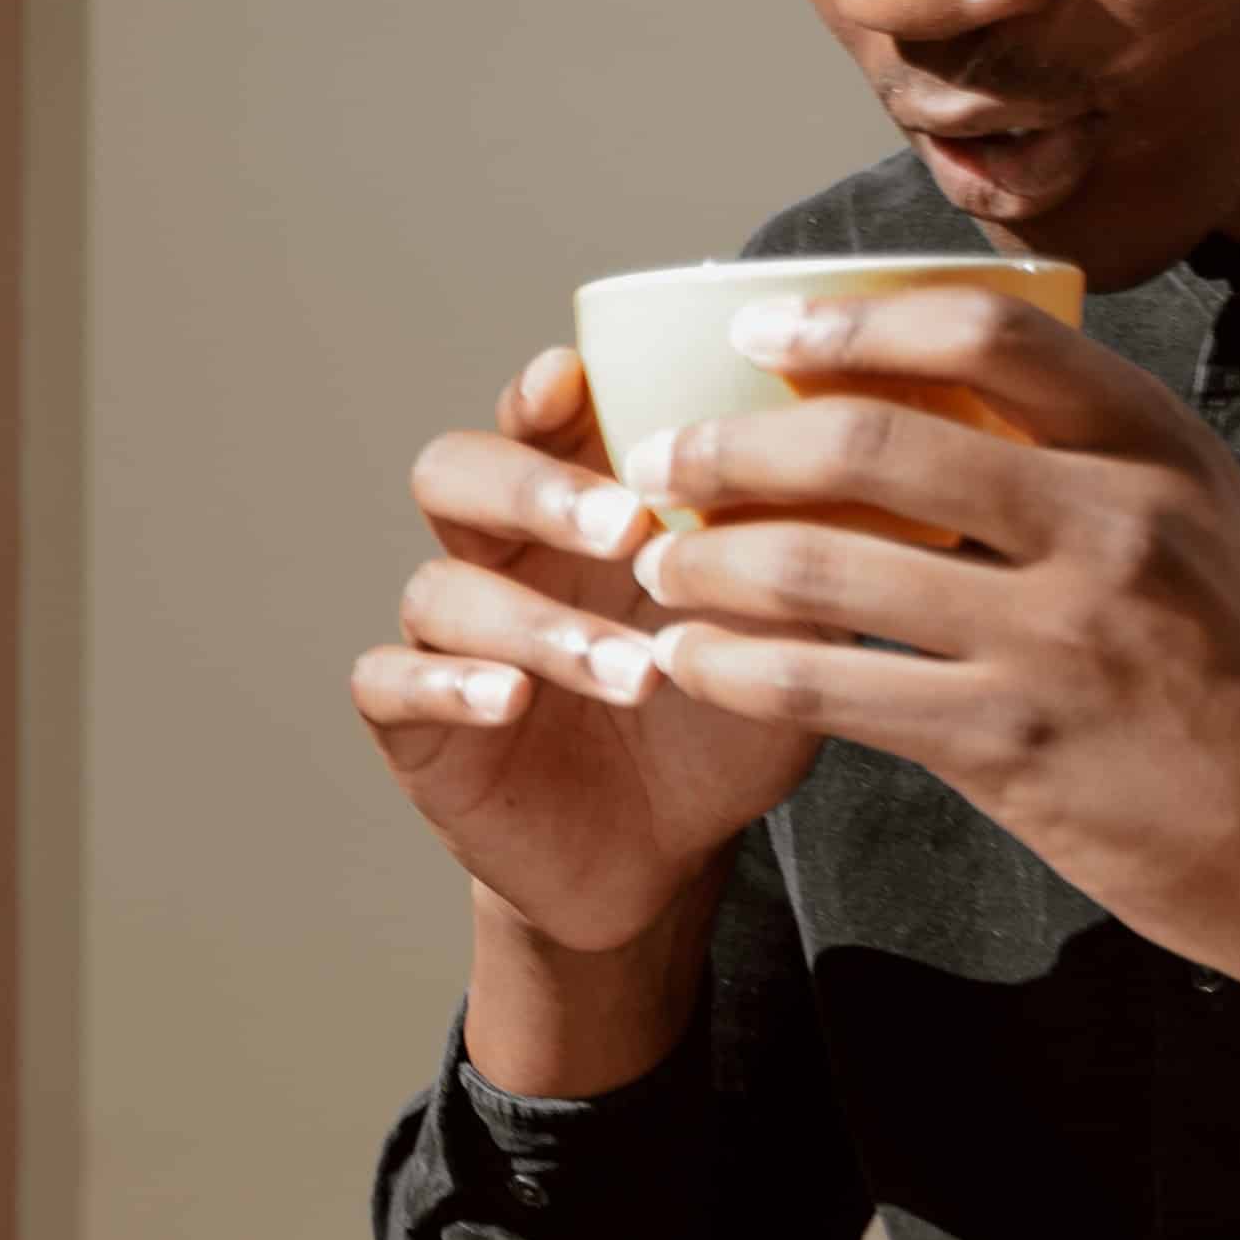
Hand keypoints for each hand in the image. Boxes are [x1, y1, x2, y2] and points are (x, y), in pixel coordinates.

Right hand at [362, 347, 825, 953]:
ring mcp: (448, 636)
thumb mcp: (782, 633)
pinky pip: (390, 680)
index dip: (542, 393)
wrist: (669, 858)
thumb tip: (850, 458)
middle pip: (455, 474)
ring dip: (538, 622)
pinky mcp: (414, 724)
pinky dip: (446, 683)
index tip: (577, 381)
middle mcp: (501, 555)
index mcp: (578, 509)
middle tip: (628, 528)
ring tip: (634, 674)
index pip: (537, 420)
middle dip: (533, 489)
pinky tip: (509, 699)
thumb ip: (793, 551)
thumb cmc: (720, 723)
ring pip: (442, 587)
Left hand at [624, 288, 1239, 991]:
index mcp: (1158, 446)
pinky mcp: (1014, 743)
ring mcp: (1064, 634)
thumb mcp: (1201, 525)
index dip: (851, 320)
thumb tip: (929, 397)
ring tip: (655, 563)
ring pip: (826, 564)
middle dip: (736, 446)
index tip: (757, 327)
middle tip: (660, 460)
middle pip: (873, 442)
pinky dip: (733, 666)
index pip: (986, 332)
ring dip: (709, 559)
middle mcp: (1114, 521)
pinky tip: (686, 660)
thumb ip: (1086, 462)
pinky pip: (828, 686)